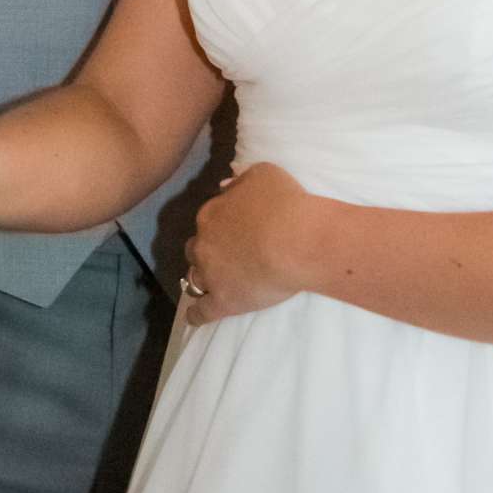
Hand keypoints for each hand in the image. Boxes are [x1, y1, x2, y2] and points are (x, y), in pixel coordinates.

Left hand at [182, 162, 315, 325]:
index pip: (208, 220)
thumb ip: (240, 181)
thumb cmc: (286, 204)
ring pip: (195, 278)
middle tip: (223, 256)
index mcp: (211, 214)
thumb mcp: (263, 174)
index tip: (232, 230)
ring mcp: (211, 275)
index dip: (219, 226)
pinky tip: (194, 318)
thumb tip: (225, 187)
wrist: (298, 241)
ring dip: (201, 279)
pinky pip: (201, 311)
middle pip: (195, 249)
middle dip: (206, 251)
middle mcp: (204, 244)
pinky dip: (196, 315)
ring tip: (209, 285)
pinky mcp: (223, 301)